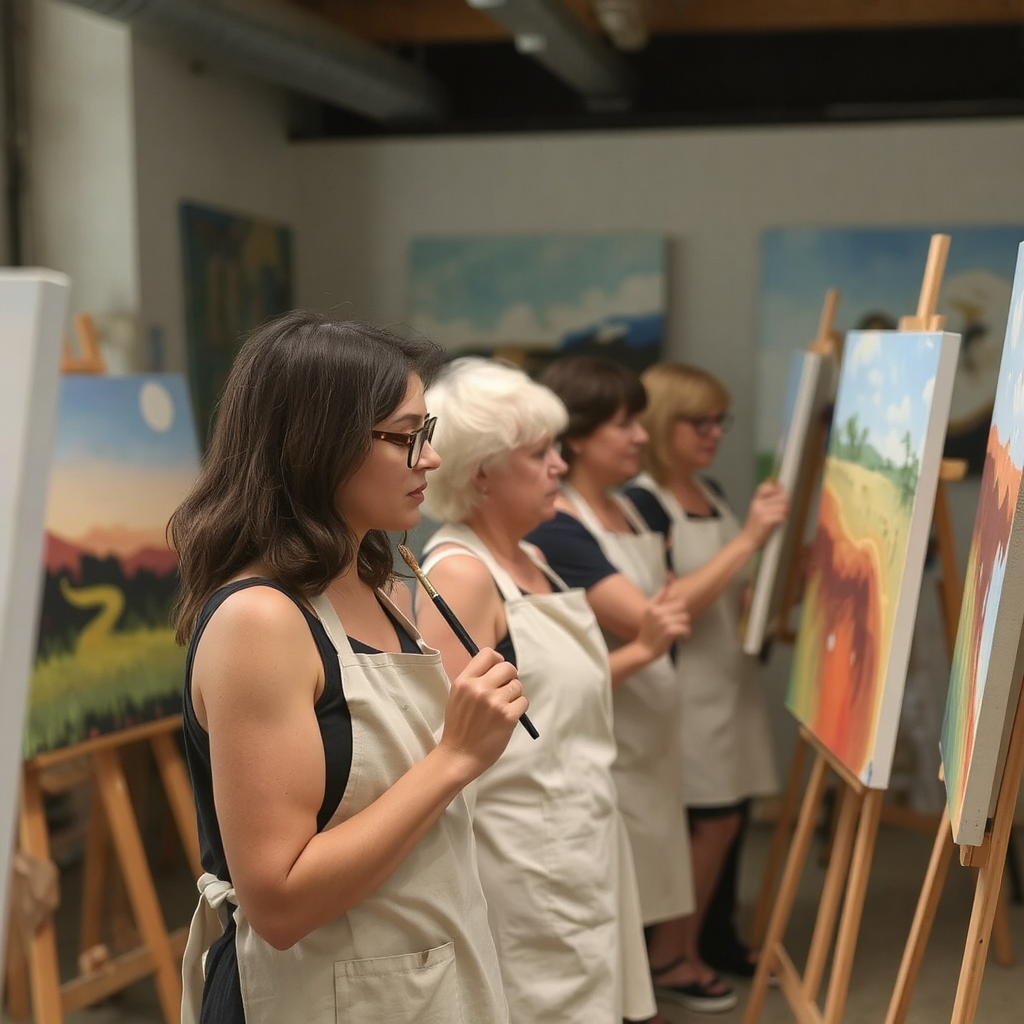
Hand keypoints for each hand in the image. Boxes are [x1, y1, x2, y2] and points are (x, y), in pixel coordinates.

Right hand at [438, 648, 526, 780]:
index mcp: (464, 681)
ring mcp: (494, 702)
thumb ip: (474, 679)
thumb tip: (496, 665)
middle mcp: (479, 688)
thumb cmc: (459, 727)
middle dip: (509, 678)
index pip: (488, 654)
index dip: (497, 660)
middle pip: (507, 667)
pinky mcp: (508, 717)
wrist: (459, 756)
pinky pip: (524, 702)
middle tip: (504, 691)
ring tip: (502, 708)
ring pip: (517, 685)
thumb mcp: (457, 696)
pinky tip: (507, 717)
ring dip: (514, 695)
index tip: (498, 671)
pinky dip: (519, 709)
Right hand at [636, 584, 690, 659]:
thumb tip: (669, 579)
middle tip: (677, 624)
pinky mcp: (669, 631)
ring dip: (684, 626)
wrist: (644, 650)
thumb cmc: (648, 632)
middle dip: (681, 616)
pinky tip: (680, 638)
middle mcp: (657, 611)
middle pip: (682, 605)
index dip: (677, 600)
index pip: (672, 595)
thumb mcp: (650, 612)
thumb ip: (660, 597)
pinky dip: (685, 634)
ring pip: (685, 617)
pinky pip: (685, 628)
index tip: (678, 604)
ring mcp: (663, 621)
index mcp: (652, 606)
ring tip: (679, 632)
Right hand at [743, 482, 787, 548]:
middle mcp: (757, 504)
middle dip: (785, 504)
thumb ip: (769, 499)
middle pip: (781, 497)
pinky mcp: (764, 521)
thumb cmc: (757, 526)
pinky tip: (779, 523)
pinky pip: (781, 516)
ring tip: (779, 518)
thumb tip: (780, 486)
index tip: (779, 495)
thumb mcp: (760, 509)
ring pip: (782, 507)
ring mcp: (760, 512)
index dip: (777, 489)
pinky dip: (783, 520)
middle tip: (783, 511)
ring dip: (785, 513)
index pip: (767, 486)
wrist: (748, 539)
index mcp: (756, 500)